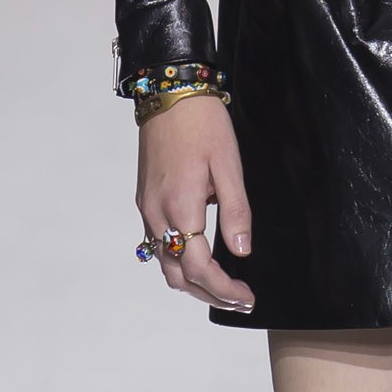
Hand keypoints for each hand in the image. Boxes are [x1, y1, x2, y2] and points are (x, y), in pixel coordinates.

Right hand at [136, 98, 254, 311]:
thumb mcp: (229, 165)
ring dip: (192, 282)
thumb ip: (236, 211)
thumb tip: (241, 251)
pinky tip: (199, 259)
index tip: (247, 295)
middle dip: (209, 294)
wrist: (168, 93)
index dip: (223, 289)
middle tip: (241, 298)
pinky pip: (157, 245)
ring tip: (223, 285)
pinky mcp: (144, 200)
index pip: (198, 268)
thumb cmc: (203, 124)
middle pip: (177, 276)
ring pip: (163, 264)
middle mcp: (157, 214)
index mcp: (180, 207)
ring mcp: (146, 209)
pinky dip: (177, 263)